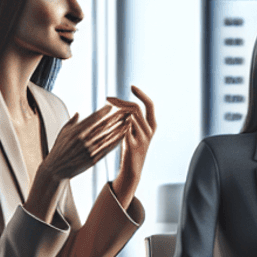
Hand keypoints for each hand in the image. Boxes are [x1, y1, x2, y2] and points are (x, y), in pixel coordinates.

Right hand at [39, 105, 128, 183]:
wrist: (56, 170)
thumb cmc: (59, 150)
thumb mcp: (62, 134)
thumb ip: (71, 123)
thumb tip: (78, 113)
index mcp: (75, 132)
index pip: (92, 119)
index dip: (103, 112)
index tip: (112, 106)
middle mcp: (83, 140)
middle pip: (102, 127)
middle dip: (115, 118)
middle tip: (125, 111)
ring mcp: (89, 150)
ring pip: (107, 137)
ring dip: (119, 129)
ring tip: (128, 121)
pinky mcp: (93, 160)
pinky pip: (108, 149)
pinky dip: (116, 141)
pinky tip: (124, 135)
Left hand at [106, 87, 155, 205]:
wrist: (132, 170)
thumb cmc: (131, 149)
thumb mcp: (135, 132)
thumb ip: (133, 119)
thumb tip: (122, 104)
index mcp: (151, 126)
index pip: (150, 105)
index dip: (142, 94)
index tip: (132, 86)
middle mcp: (149, 131)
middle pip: (136, 109)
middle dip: (121, 102)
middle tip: (108, 99)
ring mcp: (142, 139)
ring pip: (130, 118)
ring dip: (116, 112)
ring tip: (105, 109)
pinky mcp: (132, 146)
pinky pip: (125, 130)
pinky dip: (116, 123)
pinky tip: (106, 121)